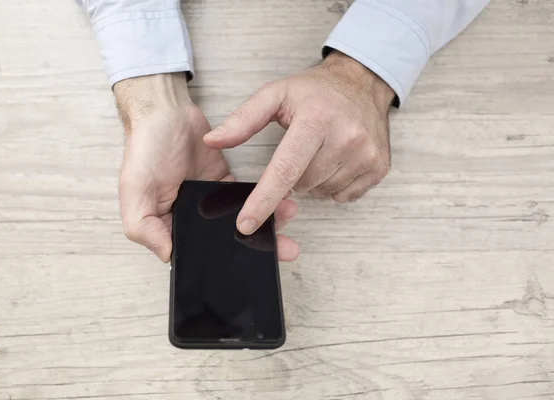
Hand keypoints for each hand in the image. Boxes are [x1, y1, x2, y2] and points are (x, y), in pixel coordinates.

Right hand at [114, 74, 298, 261]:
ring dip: (264, 223)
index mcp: (166, 226)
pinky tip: (281, 201)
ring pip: (240, 221)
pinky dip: (265, 200)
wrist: (165, 112)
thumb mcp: (135, 190)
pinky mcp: (224, 183)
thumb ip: (144, 228)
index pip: (195, 253)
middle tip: (284, 249)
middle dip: (253, 246)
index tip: (248, 264)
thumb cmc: (144, 150)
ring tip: (286, 219)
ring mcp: (209, 202)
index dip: (220, 262)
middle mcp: (189, 218)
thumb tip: (167, 256)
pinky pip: (247, 197)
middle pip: (224, 241)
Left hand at [204, 50, 394, 234]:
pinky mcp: (378, 168)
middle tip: (299, 150)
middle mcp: (346, 138)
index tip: (246, 224)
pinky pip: (343, 195)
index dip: (263, 200)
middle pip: (301, 185)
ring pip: (321, 192)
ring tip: (318, 151)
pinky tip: (335, 160)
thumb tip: (212, 141)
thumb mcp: (275, 94)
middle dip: (291, 177)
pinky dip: (332, 184)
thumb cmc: (315, 91)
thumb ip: (242, 120)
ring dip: (312, 181)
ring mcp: (366, 155)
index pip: (285, 170)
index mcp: (316, 119)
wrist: (362, 83)